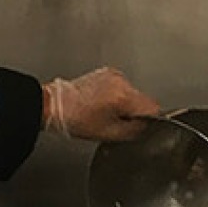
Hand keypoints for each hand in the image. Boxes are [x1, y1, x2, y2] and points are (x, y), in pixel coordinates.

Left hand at [44, 68, 159, 141]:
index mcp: (124, 96)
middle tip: (115, 121)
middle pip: (142, 99)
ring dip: (124, 103)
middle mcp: (121, 81)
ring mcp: (113, 75)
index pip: (154, 107)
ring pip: (132, 92)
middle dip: (134, 111)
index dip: (149, 119)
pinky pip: (121, 86)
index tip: (139, 125)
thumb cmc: (75, 119)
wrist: (54, 105)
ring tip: (104, 112)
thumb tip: (146, 126)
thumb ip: (134, 130)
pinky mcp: (105, 73)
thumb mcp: (109, 133)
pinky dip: (116, 95)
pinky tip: (101, 103)